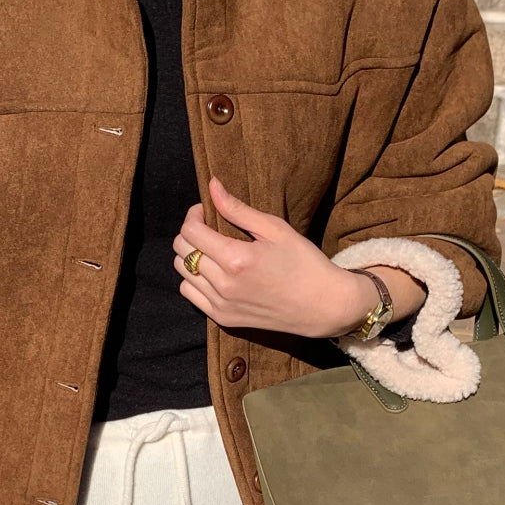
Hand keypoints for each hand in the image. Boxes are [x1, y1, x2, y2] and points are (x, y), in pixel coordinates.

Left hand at [173, 178, 378, 339]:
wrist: (323, 306)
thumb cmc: (304, 263)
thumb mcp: (275, 229)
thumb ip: (238, 209)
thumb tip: (212, 186)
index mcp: (236, 259)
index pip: (191, 232)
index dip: (194, 215)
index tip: (206, 211)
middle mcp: (224, 284)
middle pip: (181, 252)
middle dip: (190, 233)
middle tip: (208, 228)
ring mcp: (222, 304)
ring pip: (182, 273)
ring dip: (191, 257)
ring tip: (212, 251)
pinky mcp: (223, 318)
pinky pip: (190, 295)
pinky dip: (194, 280)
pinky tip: (213, 272)